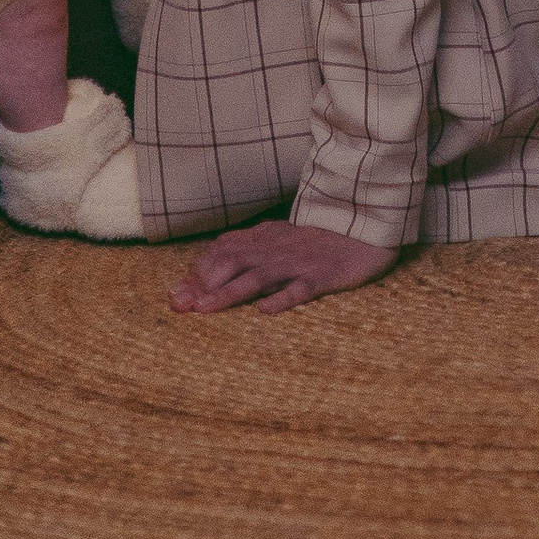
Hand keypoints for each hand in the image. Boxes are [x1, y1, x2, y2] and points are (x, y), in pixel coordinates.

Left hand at [168, 221, 400, 315]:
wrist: (364, 227)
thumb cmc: (315, 241)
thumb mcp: (276, 242)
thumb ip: (242, 256)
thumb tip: (199, 279)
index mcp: (263, 240)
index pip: (221, 252)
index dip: (196, 274)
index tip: (174, 296)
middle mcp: (275, 250)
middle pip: (232, 263)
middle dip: (204, 285)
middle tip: (181, 307)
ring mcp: (298, 262)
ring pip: (258, 277)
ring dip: (229, 292)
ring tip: (205, 308)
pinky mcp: (322, 275)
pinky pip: (301, 288)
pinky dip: (283, 298)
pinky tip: (266, 311)